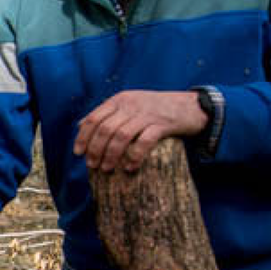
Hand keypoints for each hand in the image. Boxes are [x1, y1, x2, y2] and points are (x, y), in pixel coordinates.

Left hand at [74, 90, 207, 171]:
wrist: (192, 106)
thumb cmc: (156, 109)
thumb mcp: (129, 105)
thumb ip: (107, 113)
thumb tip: (80, 125)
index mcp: (119, 100)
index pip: (93, 118)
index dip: (83, 136)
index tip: (78, 153)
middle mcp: (130, 105)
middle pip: (105, 128)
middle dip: (95, 149)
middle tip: (92, 165)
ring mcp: (147, 114)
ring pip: (121, 135)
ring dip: (111, 154)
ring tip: (106, 169)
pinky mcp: (163, 124)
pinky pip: (144, 142)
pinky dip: (134, 156)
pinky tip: (129, 168)